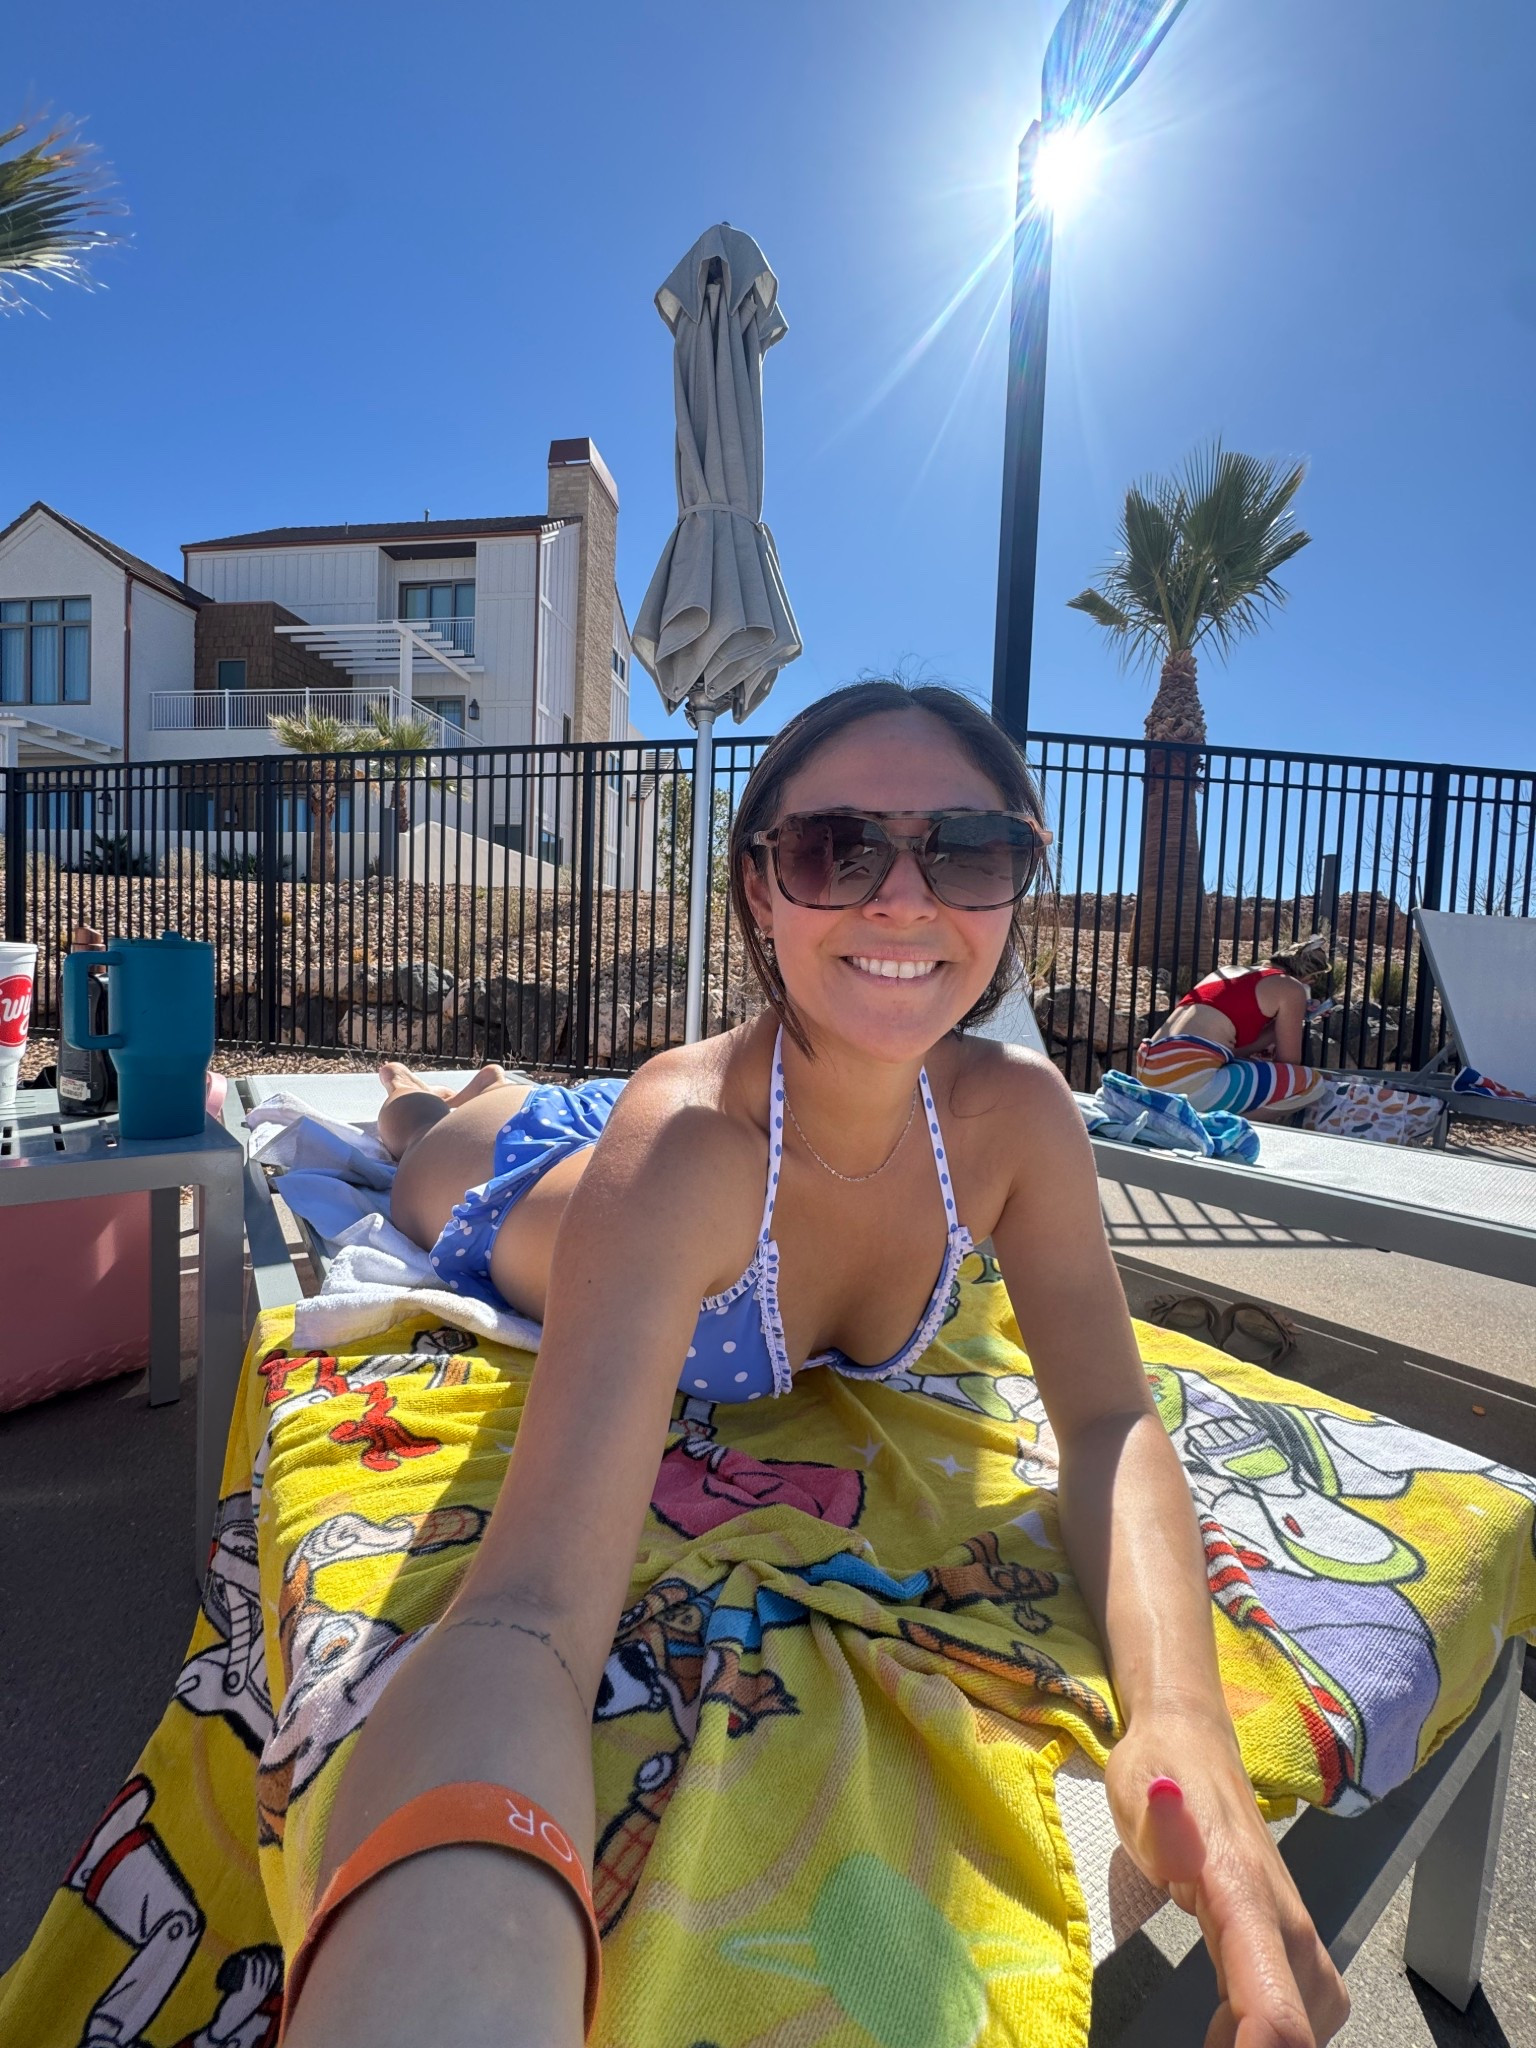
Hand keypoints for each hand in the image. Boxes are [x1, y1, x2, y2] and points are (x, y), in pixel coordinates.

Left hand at [1104, 1709, 1348, 2045]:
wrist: (1192, 1741)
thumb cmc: (1159, 1768)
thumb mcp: (1139, 1788)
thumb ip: (1158, 1824)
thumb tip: (1168, 1806)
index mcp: (1244, 1894)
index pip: (1274, 2005)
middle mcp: (1283, 1920)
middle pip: (1301, 2026)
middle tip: (1197, 2039)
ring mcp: (1292, 1929)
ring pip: (1311, 2020)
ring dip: (1267, 2039)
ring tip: (1207, 2036)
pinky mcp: (1287, 1936)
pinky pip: (1300, 2005)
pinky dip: (1268, 2029)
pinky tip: (1223, 2029)